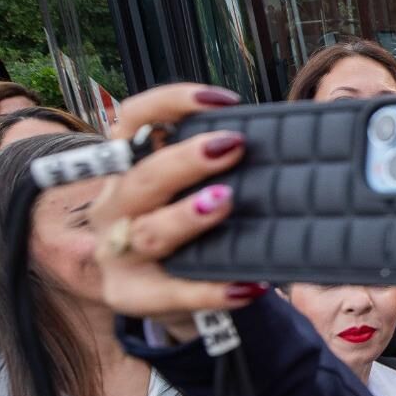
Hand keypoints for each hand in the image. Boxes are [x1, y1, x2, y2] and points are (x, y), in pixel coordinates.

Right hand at [88, 84, 255, 338]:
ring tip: (225, 202)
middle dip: (185, 161)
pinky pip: (172, 293)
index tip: (219, 100)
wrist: (163, 291)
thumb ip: (215, 168)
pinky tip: (249, 286)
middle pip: (142, 178)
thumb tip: (282, 143)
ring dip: (187, 216)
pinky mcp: (131, 294)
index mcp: (126, 169)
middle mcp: (114, 206)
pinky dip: (212, 290)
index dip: (170, 103)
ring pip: (149, 233)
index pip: (132, 121)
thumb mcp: (185, 189)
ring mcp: (117, 252)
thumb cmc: (186, 227)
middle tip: (232, 147)